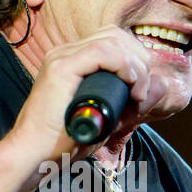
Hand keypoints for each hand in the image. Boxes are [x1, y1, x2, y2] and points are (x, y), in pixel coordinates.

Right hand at [7, 24, 164, 163]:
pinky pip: (101, 52)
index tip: (143, 88)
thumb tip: (158, 86)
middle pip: (115, 35)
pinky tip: (131, 85)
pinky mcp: (60, 68)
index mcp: (72, 60)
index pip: (112, 40)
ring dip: (135, 65)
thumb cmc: (64, 141)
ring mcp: (61, 58)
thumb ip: (128, 102)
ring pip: (112, 40)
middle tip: (143, 91)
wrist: (33, 156)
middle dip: (140, 59)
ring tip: (138, 93)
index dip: (135, 58)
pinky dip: (124, 66)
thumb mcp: (105, 117)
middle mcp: (65, 53)